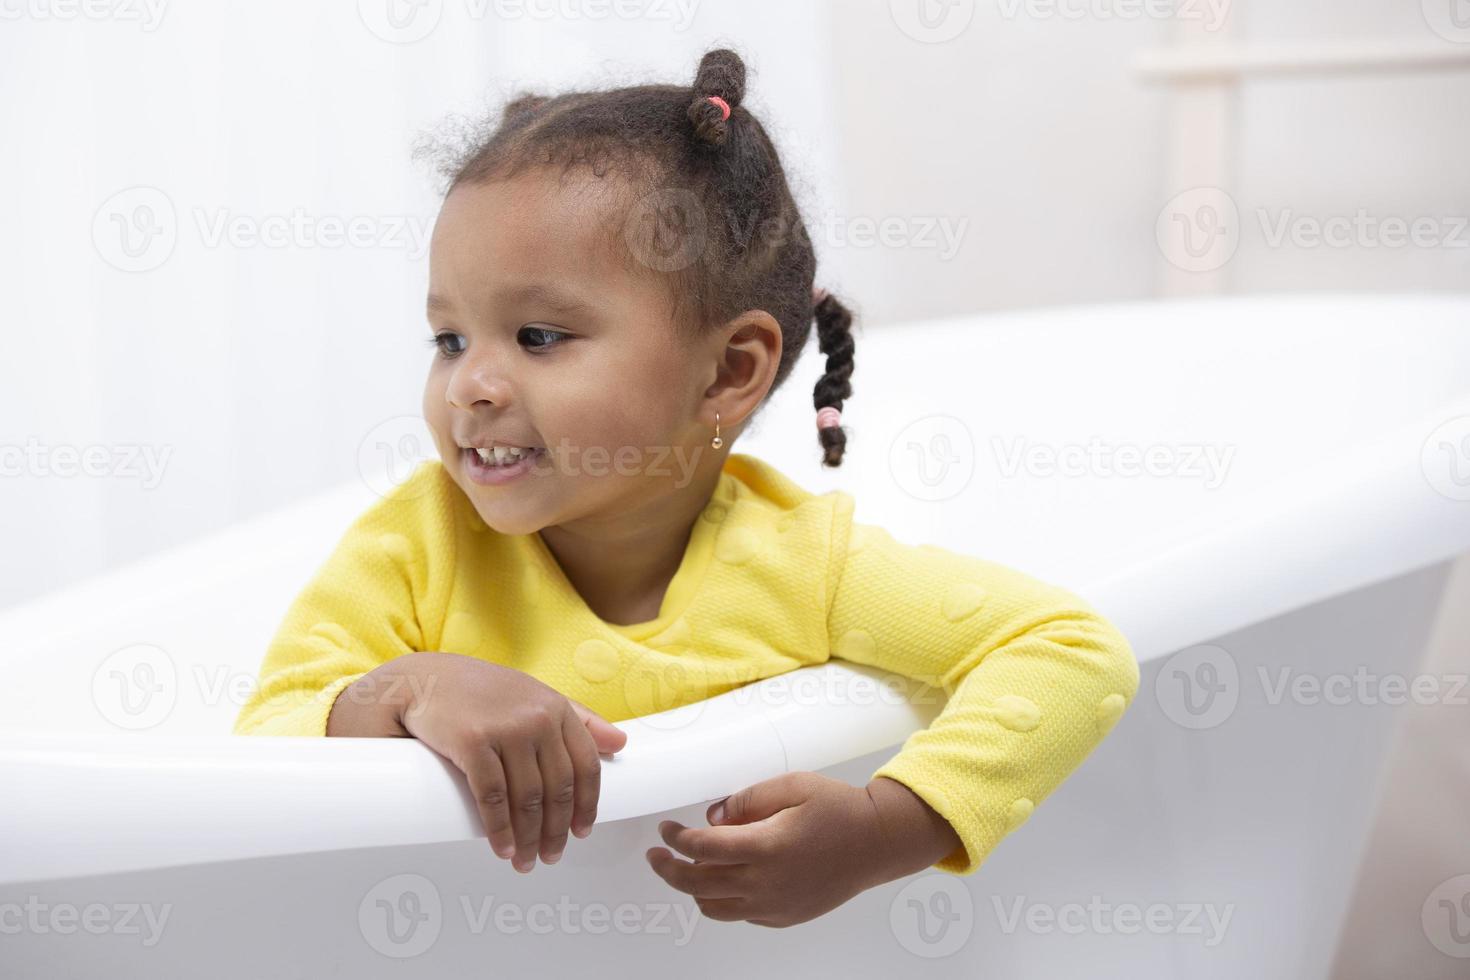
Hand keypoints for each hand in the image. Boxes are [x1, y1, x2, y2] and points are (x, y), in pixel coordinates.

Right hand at [390, 652, 627, 871]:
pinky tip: (503, 849)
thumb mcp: (536, 695)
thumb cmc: (481, 692)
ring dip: (529, 838)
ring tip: (526, 861)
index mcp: (557, 707)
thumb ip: (579, 717)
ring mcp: (506, 729)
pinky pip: (493, 797)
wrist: (424, 680)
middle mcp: (537, 717)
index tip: (582, 833)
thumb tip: (621, 744)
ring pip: (528, 798)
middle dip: (557, 831)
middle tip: (551, 857)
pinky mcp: (472, 742)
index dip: (587, 805)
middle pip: (559, 788)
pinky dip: (500, 830)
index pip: (586, 765)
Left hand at [644, 771, 891, 927]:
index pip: (701, 849)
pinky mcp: (784, 917)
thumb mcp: (792, 785)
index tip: (666, 830)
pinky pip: (741, 915)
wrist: (877, 842)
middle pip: (697, 885)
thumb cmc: (839, 810)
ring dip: (693, 890)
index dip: (676, 839)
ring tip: (689, 869)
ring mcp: (775, 906)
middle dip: (668, 870)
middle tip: (657, 856)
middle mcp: (766, 883)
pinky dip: (724, 900)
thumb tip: (713, 817)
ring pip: (714, 909)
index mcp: (765, 847)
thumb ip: (746, 800)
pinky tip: (728, 878)